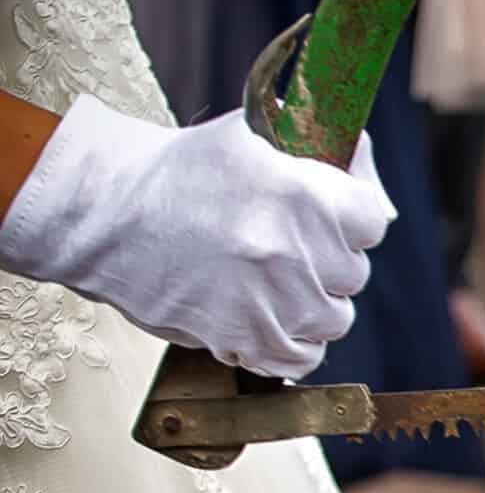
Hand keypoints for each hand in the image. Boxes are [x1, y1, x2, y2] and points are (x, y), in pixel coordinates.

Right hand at [0, 99, 391, 379]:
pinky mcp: (240, 338)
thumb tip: (369, 173)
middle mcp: (291, 252)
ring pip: (335, 318)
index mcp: (302, 196)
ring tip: (277, 282)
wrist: (103, 212)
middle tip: (291, 247)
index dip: (352, 219)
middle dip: (329, 260)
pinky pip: (302, 357)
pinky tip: (275, 320)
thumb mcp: (253, 136)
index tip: (331, 219)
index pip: (373, 221)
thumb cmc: (178, 171)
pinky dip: (295, 343)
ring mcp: (269, 301)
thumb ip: (322, 152)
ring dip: (314, 302)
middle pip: (354, 273)